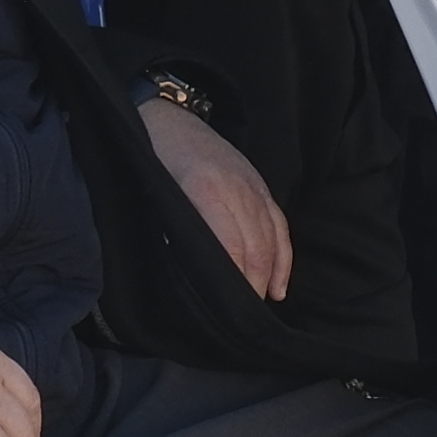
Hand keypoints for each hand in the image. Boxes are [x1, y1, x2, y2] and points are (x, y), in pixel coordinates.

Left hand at [138, 97, 296, 301]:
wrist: (168, 120)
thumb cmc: (154, 161)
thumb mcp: (155, 194)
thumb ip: (173, 231)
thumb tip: (188, 274)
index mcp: (205, 189)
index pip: (229, 244)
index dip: (234, 278)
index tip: (230, 307)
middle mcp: (236, 188)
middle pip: (256, 245)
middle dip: (252, 284)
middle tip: (243, 316)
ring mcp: (253, 185)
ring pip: (271, 237)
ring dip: (269, 275)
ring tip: (262, 304)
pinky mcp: (261, 185)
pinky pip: (280, 225)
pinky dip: (283, 257)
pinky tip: (279, 285)